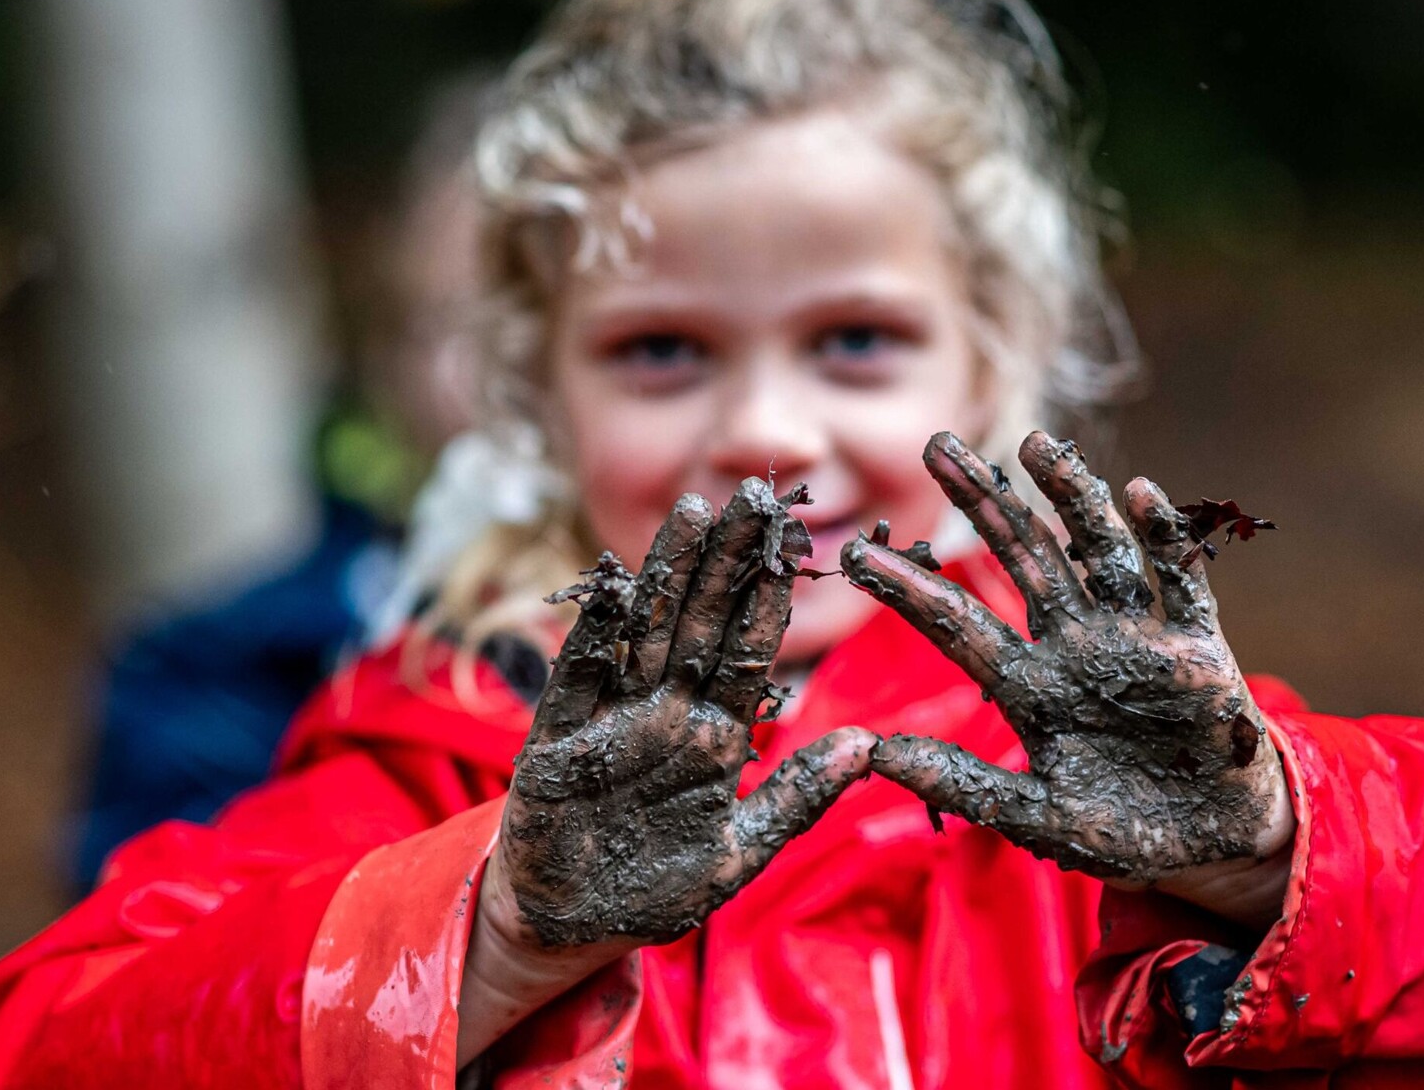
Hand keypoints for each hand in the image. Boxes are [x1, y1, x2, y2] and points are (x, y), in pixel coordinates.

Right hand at [468, 479, 873, 1047]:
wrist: (572, 930)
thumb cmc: (657, 888)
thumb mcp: (742, 852)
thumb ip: (798, 798)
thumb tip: (867, 747)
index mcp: (714, 732)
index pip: (748, 651)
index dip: (770, 598)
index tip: (797, 539)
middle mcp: (665, 712)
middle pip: (699, 622)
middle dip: (726, 560)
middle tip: (755, 492)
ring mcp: (611, 722)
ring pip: (643, 634)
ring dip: (666, 575)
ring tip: (693, 514)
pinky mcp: (556, 746)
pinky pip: (575, 684)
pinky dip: (590, 639)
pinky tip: (609, 589)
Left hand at [841, 432, 1291, 924]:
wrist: (1214, 845)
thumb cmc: (1123, 831)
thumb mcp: (1036, 818)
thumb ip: (963, 785)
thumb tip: (873, 754)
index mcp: (1030, 686)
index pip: (958, 624)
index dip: (908, 589)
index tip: (854, 552)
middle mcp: (1076, 645)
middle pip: (1023, 557)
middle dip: (982, 500)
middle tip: (936, 443)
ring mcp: (1137, 638)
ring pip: (1097, 550)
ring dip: (1072, 495)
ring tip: (1036, 444)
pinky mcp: (1198, 646)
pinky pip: (1180, 581)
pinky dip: (1164, 539)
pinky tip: (1141, 494)